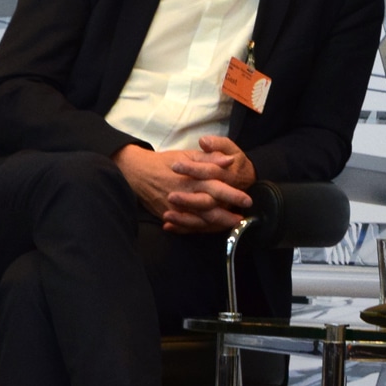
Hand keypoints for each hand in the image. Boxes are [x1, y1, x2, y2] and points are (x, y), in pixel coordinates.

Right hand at [112, 138, 254, 234]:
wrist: (137, 172)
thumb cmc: (166, 162)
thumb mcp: (189, 155)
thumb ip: (211, 159)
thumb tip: (230, 161)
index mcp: (193, 178)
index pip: (216, 187)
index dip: (232, 195)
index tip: (247, 200)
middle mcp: (185, 194)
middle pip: (209, 208)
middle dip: (226, 215)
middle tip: (240, 220)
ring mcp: (175, 207)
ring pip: (198, 220)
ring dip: (215, 225)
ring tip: (229, 226)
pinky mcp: (167, 214)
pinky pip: (184, 226)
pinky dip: (196, 230)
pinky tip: (209, 230)